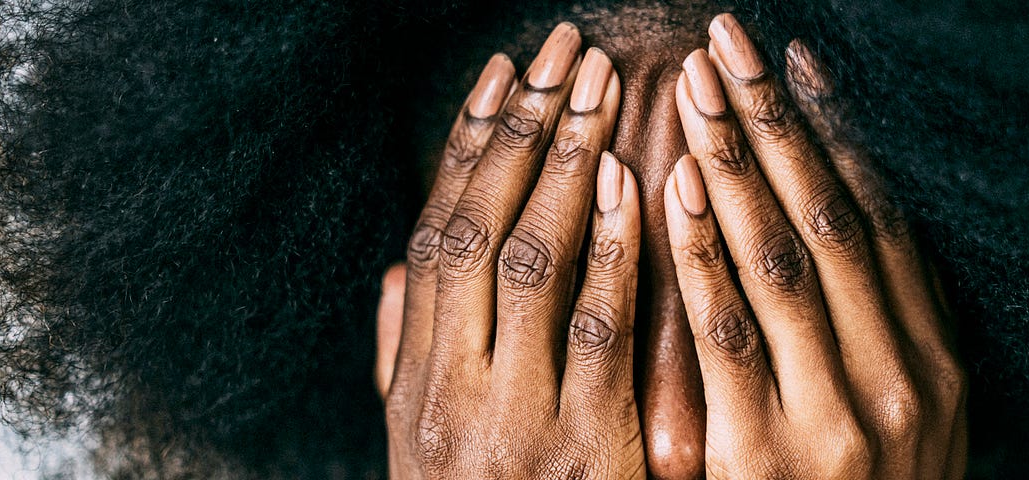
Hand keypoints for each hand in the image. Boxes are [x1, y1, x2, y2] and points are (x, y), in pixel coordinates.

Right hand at [375, 23, 646, 478]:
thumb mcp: (421, 455)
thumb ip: (406, 365)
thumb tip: (396, 270)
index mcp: (415, 386)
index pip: (436, 238)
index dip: (466, 149)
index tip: (498, 74)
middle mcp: (449, 393)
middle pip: (477, 231)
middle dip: (521, 129)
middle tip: (561, 49)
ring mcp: (513, 421)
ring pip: (530, 265)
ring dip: (565, 163)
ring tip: (597, 84)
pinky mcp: (585, 452)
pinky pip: (599, 333)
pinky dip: (612, 249)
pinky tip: (631, 181)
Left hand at [664, 14, 966, 478]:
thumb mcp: (910, 425)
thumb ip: (890, 339)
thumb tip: (864, 234)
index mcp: (936, 360)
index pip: (879, 218)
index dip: (835, 134)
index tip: (793, 64)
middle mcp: (903, 376)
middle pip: (832, 216)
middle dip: (774, 123)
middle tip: (729, 44)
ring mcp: (841, 415)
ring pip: (784, 258)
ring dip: (735, 164)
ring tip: (695, 89)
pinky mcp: (771, 455)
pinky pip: (729, 333)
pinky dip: (701, 252)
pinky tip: (671, 191)